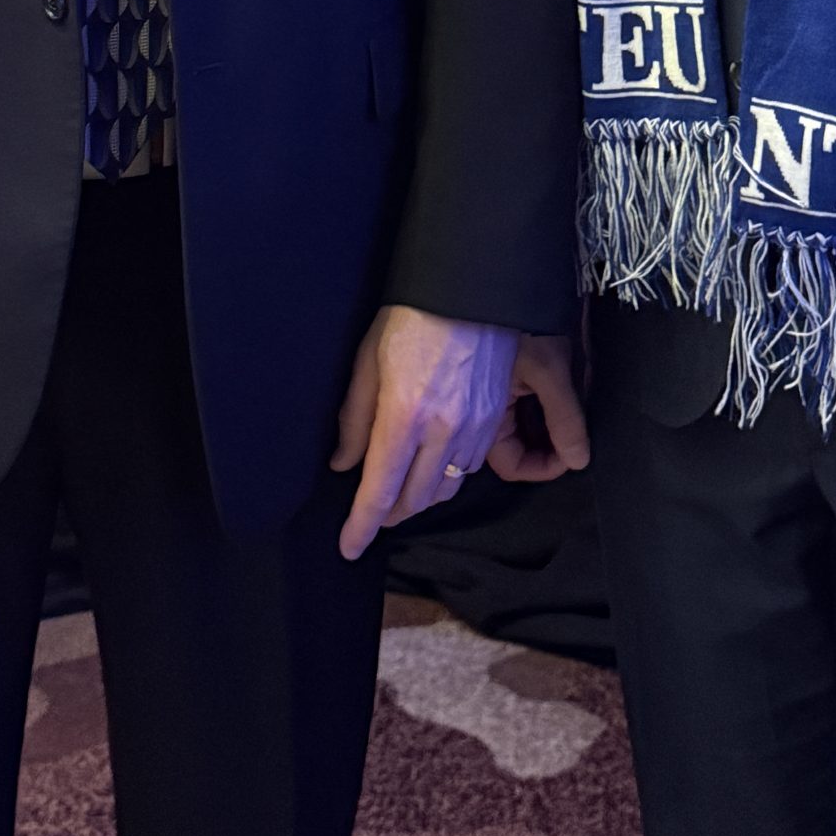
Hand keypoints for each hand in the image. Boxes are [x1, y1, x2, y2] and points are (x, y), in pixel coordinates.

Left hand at [330, 305, 517, 560]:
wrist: (470, 288)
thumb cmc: (411, 317)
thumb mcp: (367, 360)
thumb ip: (354, 419)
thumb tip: (343, 464)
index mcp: (403, 415)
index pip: (379, 490)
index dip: (362, 526)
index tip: (349, 548)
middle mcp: (441, 430)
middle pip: (413, 499)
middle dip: (388, 515)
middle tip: (370, 513)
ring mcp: (472, 427)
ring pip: (444, 490)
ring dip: (419, 497)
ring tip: (400, 489)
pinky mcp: (492, 419)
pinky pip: (468, 467)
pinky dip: (447, 476)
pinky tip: (433, 462)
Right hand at [486, 334, 589, 482]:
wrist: (496, 278)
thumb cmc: (518, 321)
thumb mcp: (548, 369)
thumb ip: (564, 419)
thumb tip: (579, 461)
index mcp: (484, 416)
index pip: (512, 464)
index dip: (544, 467)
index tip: (571, 454)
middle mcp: (479, 410)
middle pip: (514, 448)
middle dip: (546, 444)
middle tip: (575, 430)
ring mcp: (485, 394)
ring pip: (516, 427)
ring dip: (543, 425)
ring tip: (569, 406)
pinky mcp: (494, 376)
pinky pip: (514, 405)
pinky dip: (537, 405)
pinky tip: (554, 390)